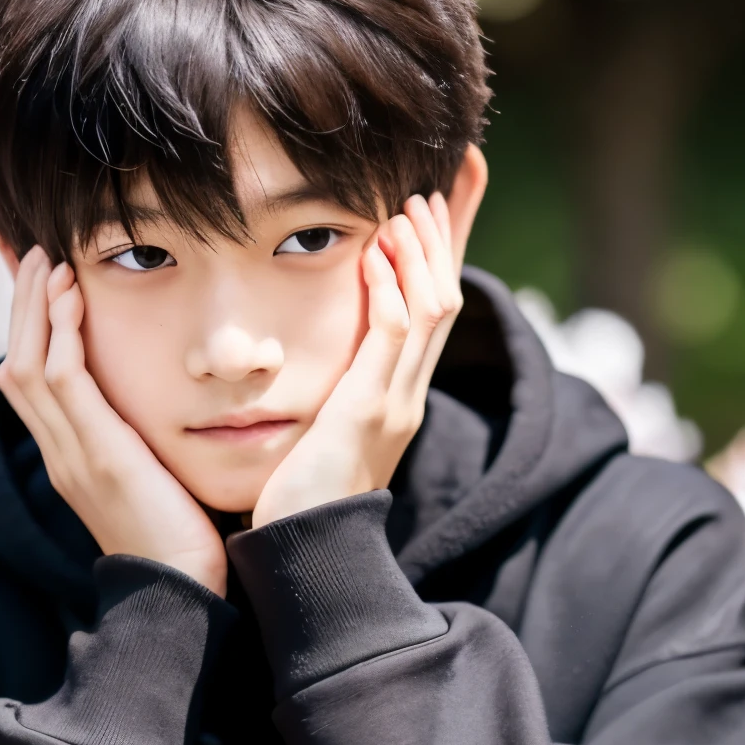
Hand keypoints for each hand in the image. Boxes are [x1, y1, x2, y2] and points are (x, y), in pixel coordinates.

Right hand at [0, 249, 228, 595]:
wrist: (184, 595)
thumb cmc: (184, 545)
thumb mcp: (155, 482)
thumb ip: (144, 444)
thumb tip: (159, 413)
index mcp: (69, 459)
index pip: (32, 381)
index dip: (30, 329)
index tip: (41, 282)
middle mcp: (59, 453)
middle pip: (16, 364)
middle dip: (21, 306)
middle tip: (32, 252)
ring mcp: (71, 455)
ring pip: (27, 365)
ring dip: (35, 307)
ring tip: (49, 260)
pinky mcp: (97, 455)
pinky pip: (62, 381)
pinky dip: (60, 333)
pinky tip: (71, 296)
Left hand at [251, 193, 461, 529]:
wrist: (304, 554)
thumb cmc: (299, 497)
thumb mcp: (320, 429)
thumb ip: (325, 389)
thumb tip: (317, 365)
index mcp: (399, 396)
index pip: (432, 313)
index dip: (440, 258)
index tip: (433, 206)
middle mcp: (408, 395)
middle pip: (445, 301)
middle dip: (442, 242)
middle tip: (429, 190)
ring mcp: (396, 403)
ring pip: (431, 312)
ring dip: (419, 255)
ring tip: (405, 210)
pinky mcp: (371, 412)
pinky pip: (393, 339)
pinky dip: (390, 293)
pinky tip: (375, 259)